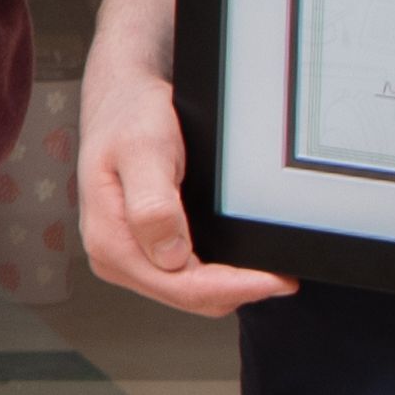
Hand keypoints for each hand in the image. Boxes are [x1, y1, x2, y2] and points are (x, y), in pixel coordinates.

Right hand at [74, 53, 291, 316]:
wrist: (121, 97)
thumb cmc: (129, 117)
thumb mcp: (143, 151)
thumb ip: (152, 205)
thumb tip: (169, 254)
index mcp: (111, 240)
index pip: (180, 286)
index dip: (233, 288)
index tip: (274, 280)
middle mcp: (115, 255)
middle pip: (187, 297)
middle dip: (237, 290)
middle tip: (283, 277)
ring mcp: (130, 253)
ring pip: (189, 291)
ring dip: (229, 285)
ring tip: (268, 271)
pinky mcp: (144, 246)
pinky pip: (185, 276)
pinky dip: (216, 274)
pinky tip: (239, 261)